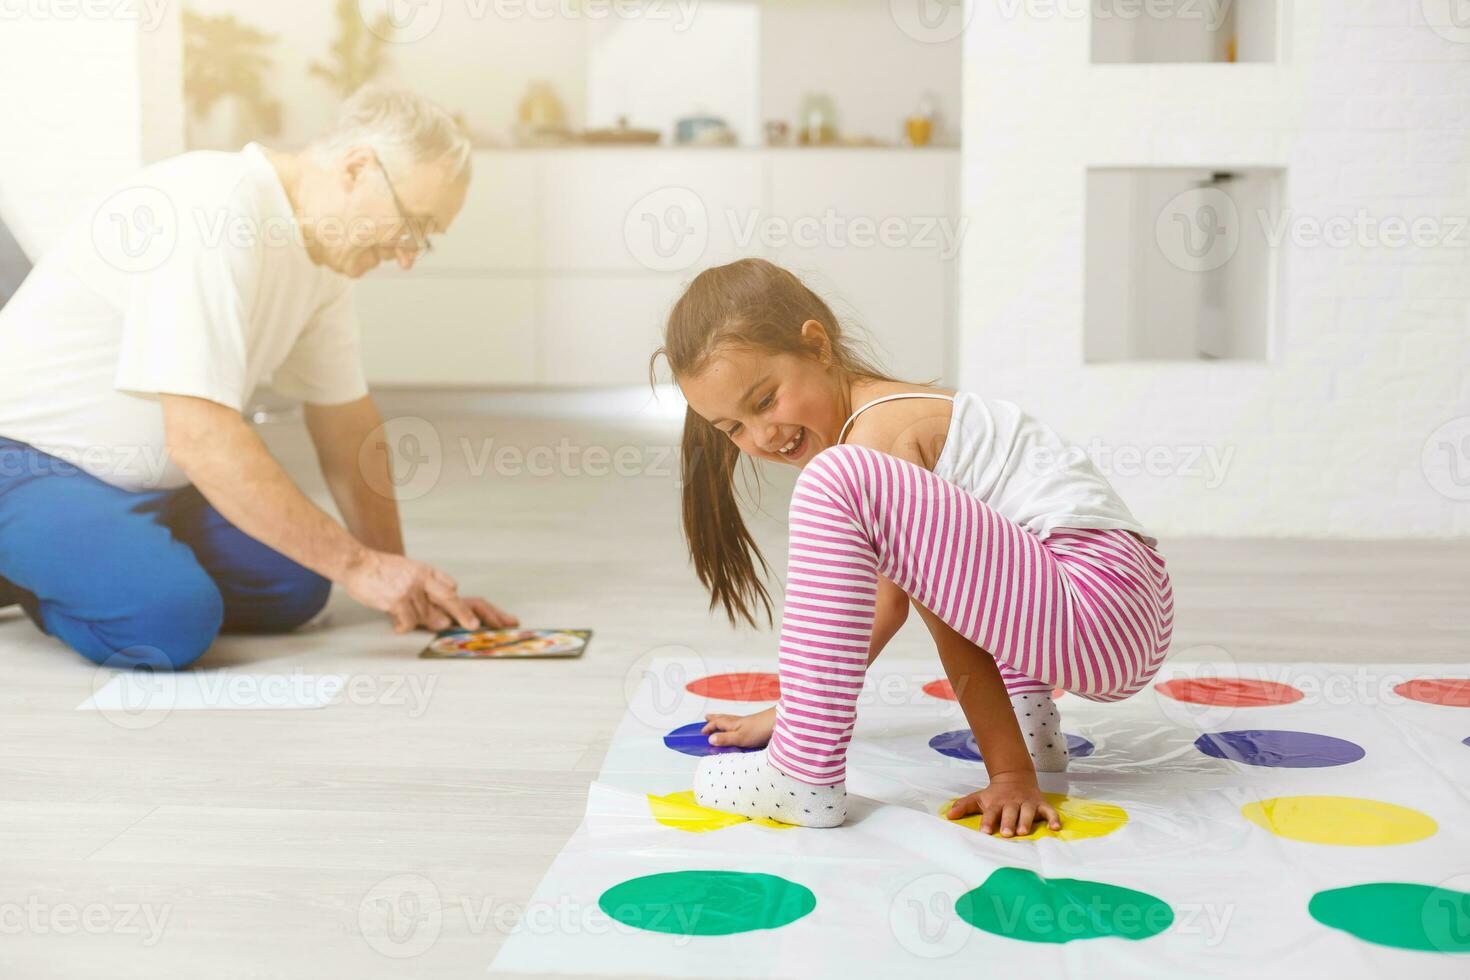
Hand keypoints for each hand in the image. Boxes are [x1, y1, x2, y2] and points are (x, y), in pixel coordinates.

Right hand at [343, 550, 517, 633]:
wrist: (356, 563)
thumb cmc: (381, 570)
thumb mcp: (408, 570)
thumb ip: (425, 587)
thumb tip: (440, 613)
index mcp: (426, 572)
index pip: (450, 586)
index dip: (460, 602)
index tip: (475, 617)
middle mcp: (423, 580)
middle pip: (450, 599)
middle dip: (464, 614)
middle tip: (475, 627)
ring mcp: (411, 590)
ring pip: (426, 617)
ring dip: (417, 621)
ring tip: (401, 612)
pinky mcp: (398, 600)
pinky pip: (409, 622)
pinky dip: (403, 626)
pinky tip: (396, 625)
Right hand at [701, 706, 776, 747]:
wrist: (778, 723)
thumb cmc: (760, 729)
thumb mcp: (740, 737)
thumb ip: (725, 739)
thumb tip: (710, 739)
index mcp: (733, 724)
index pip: (717, 724)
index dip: (709, 727)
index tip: (701, 732)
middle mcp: (739, 722)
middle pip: (723, 718)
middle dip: (714, 718)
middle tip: (707, 717)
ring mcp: (747, 723)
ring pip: (732, 720)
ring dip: (723, 720)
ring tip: (719, 720)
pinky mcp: (755, 726)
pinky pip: (740, 724)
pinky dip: (734, 724)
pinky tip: (739, 728)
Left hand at [945, 772, 1062, 836]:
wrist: (1015, 778)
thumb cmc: (995, 794)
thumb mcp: (979, 797)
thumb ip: (964, 806)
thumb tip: (948, 815)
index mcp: (996, 802)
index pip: (991, 812)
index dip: (988, 821)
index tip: (984, 831)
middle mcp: (1012, 802)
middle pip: (1010, 812)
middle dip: (1008, 822)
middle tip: (1007, 833)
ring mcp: (1027, 803)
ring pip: (1027, 811)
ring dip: (1026, 821)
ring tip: (1024, 832)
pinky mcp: (1041, 804)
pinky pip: (1049, 811)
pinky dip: (1053, 818)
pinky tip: (1055, 828)